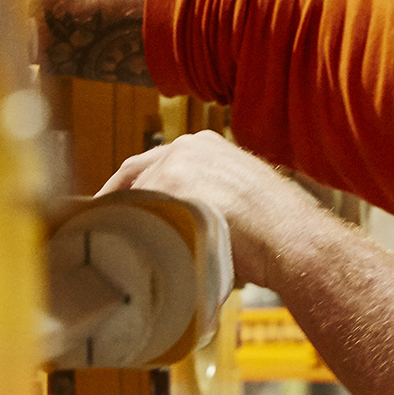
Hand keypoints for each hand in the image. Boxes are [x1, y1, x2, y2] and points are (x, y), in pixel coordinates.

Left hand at [98, 131, 318, 289]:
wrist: (288, 236)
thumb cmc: (272, 227)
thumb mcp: (238, 192)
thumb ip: (206, 193)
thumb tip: (183, 218)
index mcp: (203, 145)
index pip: (153, 163)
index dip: (133, 187)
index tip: (121, 207)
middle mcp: (185, 148)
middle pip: (135, 174)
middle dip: (119, 202)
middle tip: (105, 228)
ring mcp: (174, 166)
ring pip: (132, 196)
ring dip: (123, 220)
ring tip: (113, 246)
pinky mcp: (167, 190)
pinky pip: (132, 213)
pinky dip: (126, 231)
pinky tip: (121, 248)